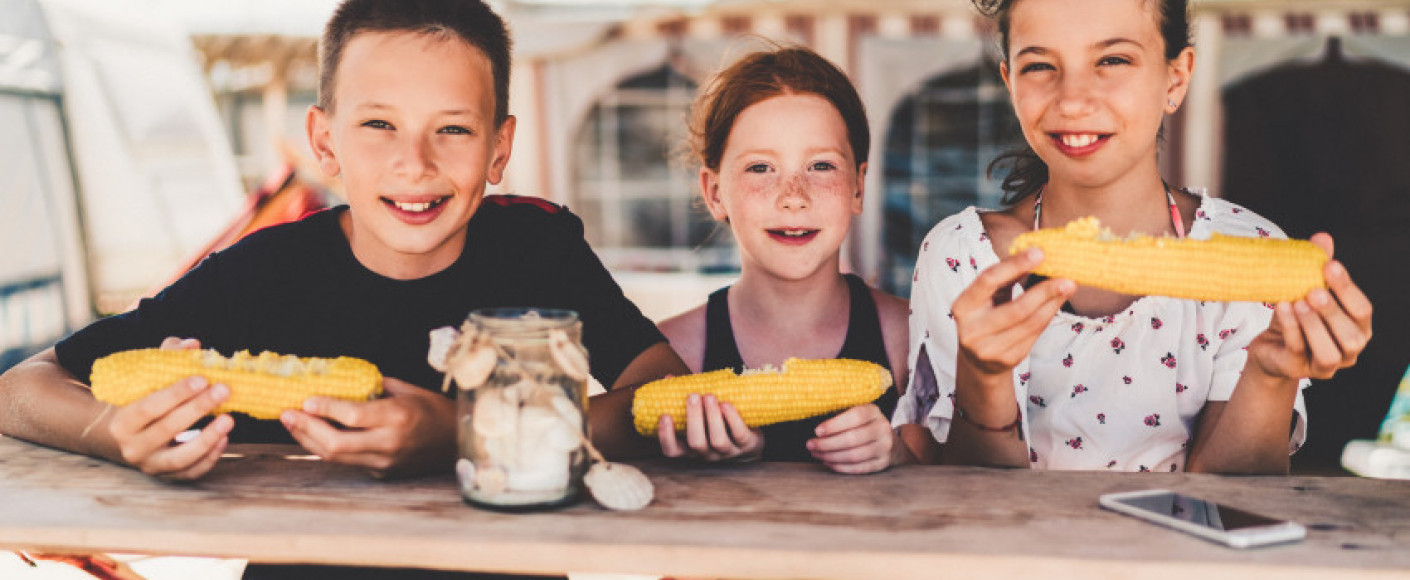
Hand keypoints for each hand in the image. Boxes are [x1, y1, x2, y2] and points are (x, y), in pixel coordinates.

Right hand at [107, 337, 233, 479]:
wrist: (121, 437)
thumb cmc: (139, 400)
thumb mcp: (144, 379)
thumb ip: (167, 357)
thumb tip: (193, 345)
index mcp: (122, 421)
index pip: (148, 407)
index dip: (176, 393)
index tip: (202, 378)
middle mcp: (132, 447)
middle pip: (167, 429)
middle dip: (198, 408)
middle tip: (224, 389)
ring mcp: (150, 465)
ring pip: (180, 458)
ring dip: (207, 439)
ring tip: (229, 419)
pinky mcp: (166, 477)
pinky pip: (190, 472)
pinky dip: (209, 458)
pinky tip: (224, 438)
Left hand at [280, 378, 456, 477]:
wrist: (458, 442)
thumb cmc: (435, 410)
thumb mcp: (408, 390)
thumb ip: (374, 388)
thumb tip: (341, 381)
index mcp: (397, 416)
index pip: (352, 416)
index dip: (324, 408)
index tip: (305, 399)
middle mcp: (389, 443)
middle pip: (335, 443)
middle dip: (305, 428)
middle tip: (286, 413)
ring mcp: (385, 462)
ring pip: (336, 457)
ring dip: (309, 440)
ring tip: (293, 424)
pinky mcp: (382, 473)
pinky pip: (348, 461)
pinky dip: (327, 449)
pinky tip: (315, 436)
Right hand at [658, 393, 763, 461]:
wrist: (750, 439)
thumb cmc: (718, 422)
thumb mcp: (700, 414)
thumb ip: (685, 398)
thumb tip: (668, 377)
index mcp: (691, 448)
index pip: (672, 451)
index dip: (666, 436)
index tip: (665, 415)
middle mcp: (708, 454)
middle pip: (696, 443)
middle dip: (693, 419)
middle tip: (692, 396)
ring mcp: (728, 452)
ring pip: (718, 441)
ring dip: (712, 417)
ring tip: (709, 396)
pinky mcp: (747, 445)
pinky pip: (739, 434)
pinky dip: (732, 418)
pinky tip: (726, 404)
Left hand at [807, 404, 893, 473]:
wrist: (891, 442)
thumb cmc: (864, 425)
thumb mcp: (857, 413)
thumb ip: (841, 416)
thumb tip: (817, 430)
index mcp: (874, 412)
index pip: (855, 417)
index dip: (834, 425)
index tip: (817, 431)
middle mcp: (882, 429)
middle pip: (853, 439)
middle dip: (827, 444)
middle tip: (810, 445)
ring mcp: (884, 447)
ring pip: (854, 455)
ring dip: (831, 456)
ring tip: (817, 454)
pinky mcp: (882, 463)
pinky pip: (858, 468)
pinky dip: (840, 467)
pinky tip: (828, 462)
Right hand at [953, 248, 1075, 379]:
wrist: (978, 358)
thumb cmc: (985, 315)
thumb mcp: (988, 295)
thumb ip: (1006, 277)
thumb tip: (1035, 254)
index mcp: (963, 306)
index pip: (988, 280)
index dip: (1015, 265)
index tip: (1040, 253)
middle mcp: (972, 330)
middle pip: (1017, 308)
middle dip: (1045, 291)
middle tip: (1067, 278)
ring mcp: (989, 348)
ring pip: (1031, 323)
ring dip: (1053, 303)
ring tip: (1068, 287)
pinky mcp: (1007, 359)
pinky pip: (1035, 335)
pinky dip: (1049, 315)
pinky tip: (1057, 303)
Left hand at [1246, 233, 1372, 381]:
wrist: (1269, 347)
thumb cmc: (1295, 317)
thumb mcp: (1305, 290)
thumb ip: (1315, 267)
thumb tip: (1322, 237)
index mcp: (1357, 328)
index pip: (1363, 310)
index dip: (1347, 288)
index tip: (1329, 265)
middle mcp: (1349, 351)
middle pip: (1352, 336)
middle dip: (1333, 311)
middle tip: (1314, 290)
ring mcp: (1326, 367)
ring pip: (1329, 352)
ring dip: (1314, 326)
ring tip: (1298, 303)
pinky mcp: (1299, 370)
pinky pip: (1299, 351)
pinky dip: (1291, 329)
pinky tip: (1283, 308)